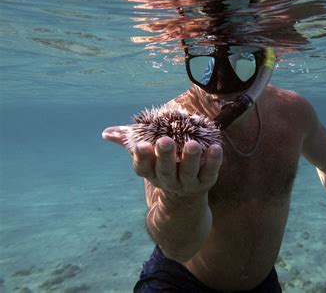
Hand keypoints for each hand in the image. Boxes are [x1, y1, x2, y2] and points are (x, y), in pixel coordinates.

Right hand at [102, 126, 222, 195]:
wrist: (185, 196)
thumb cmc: (163, 166)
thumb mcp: (146, 155)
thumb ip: (129, 141)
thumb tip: (107, 132)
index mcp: (151, 172)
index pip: (143, 167)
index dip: (142, 157)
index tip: (142, 144)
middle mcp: (168, 180)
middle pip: (165, 170)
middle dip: (165, 156)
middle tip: (165, 141)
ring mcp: (187, 183)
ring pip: (189, 172)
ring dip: (191, 158)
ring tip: (193, 144)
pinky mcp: (206, 181)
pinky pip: (210, 172)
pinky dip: (214, 161)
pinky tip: (216, 147)